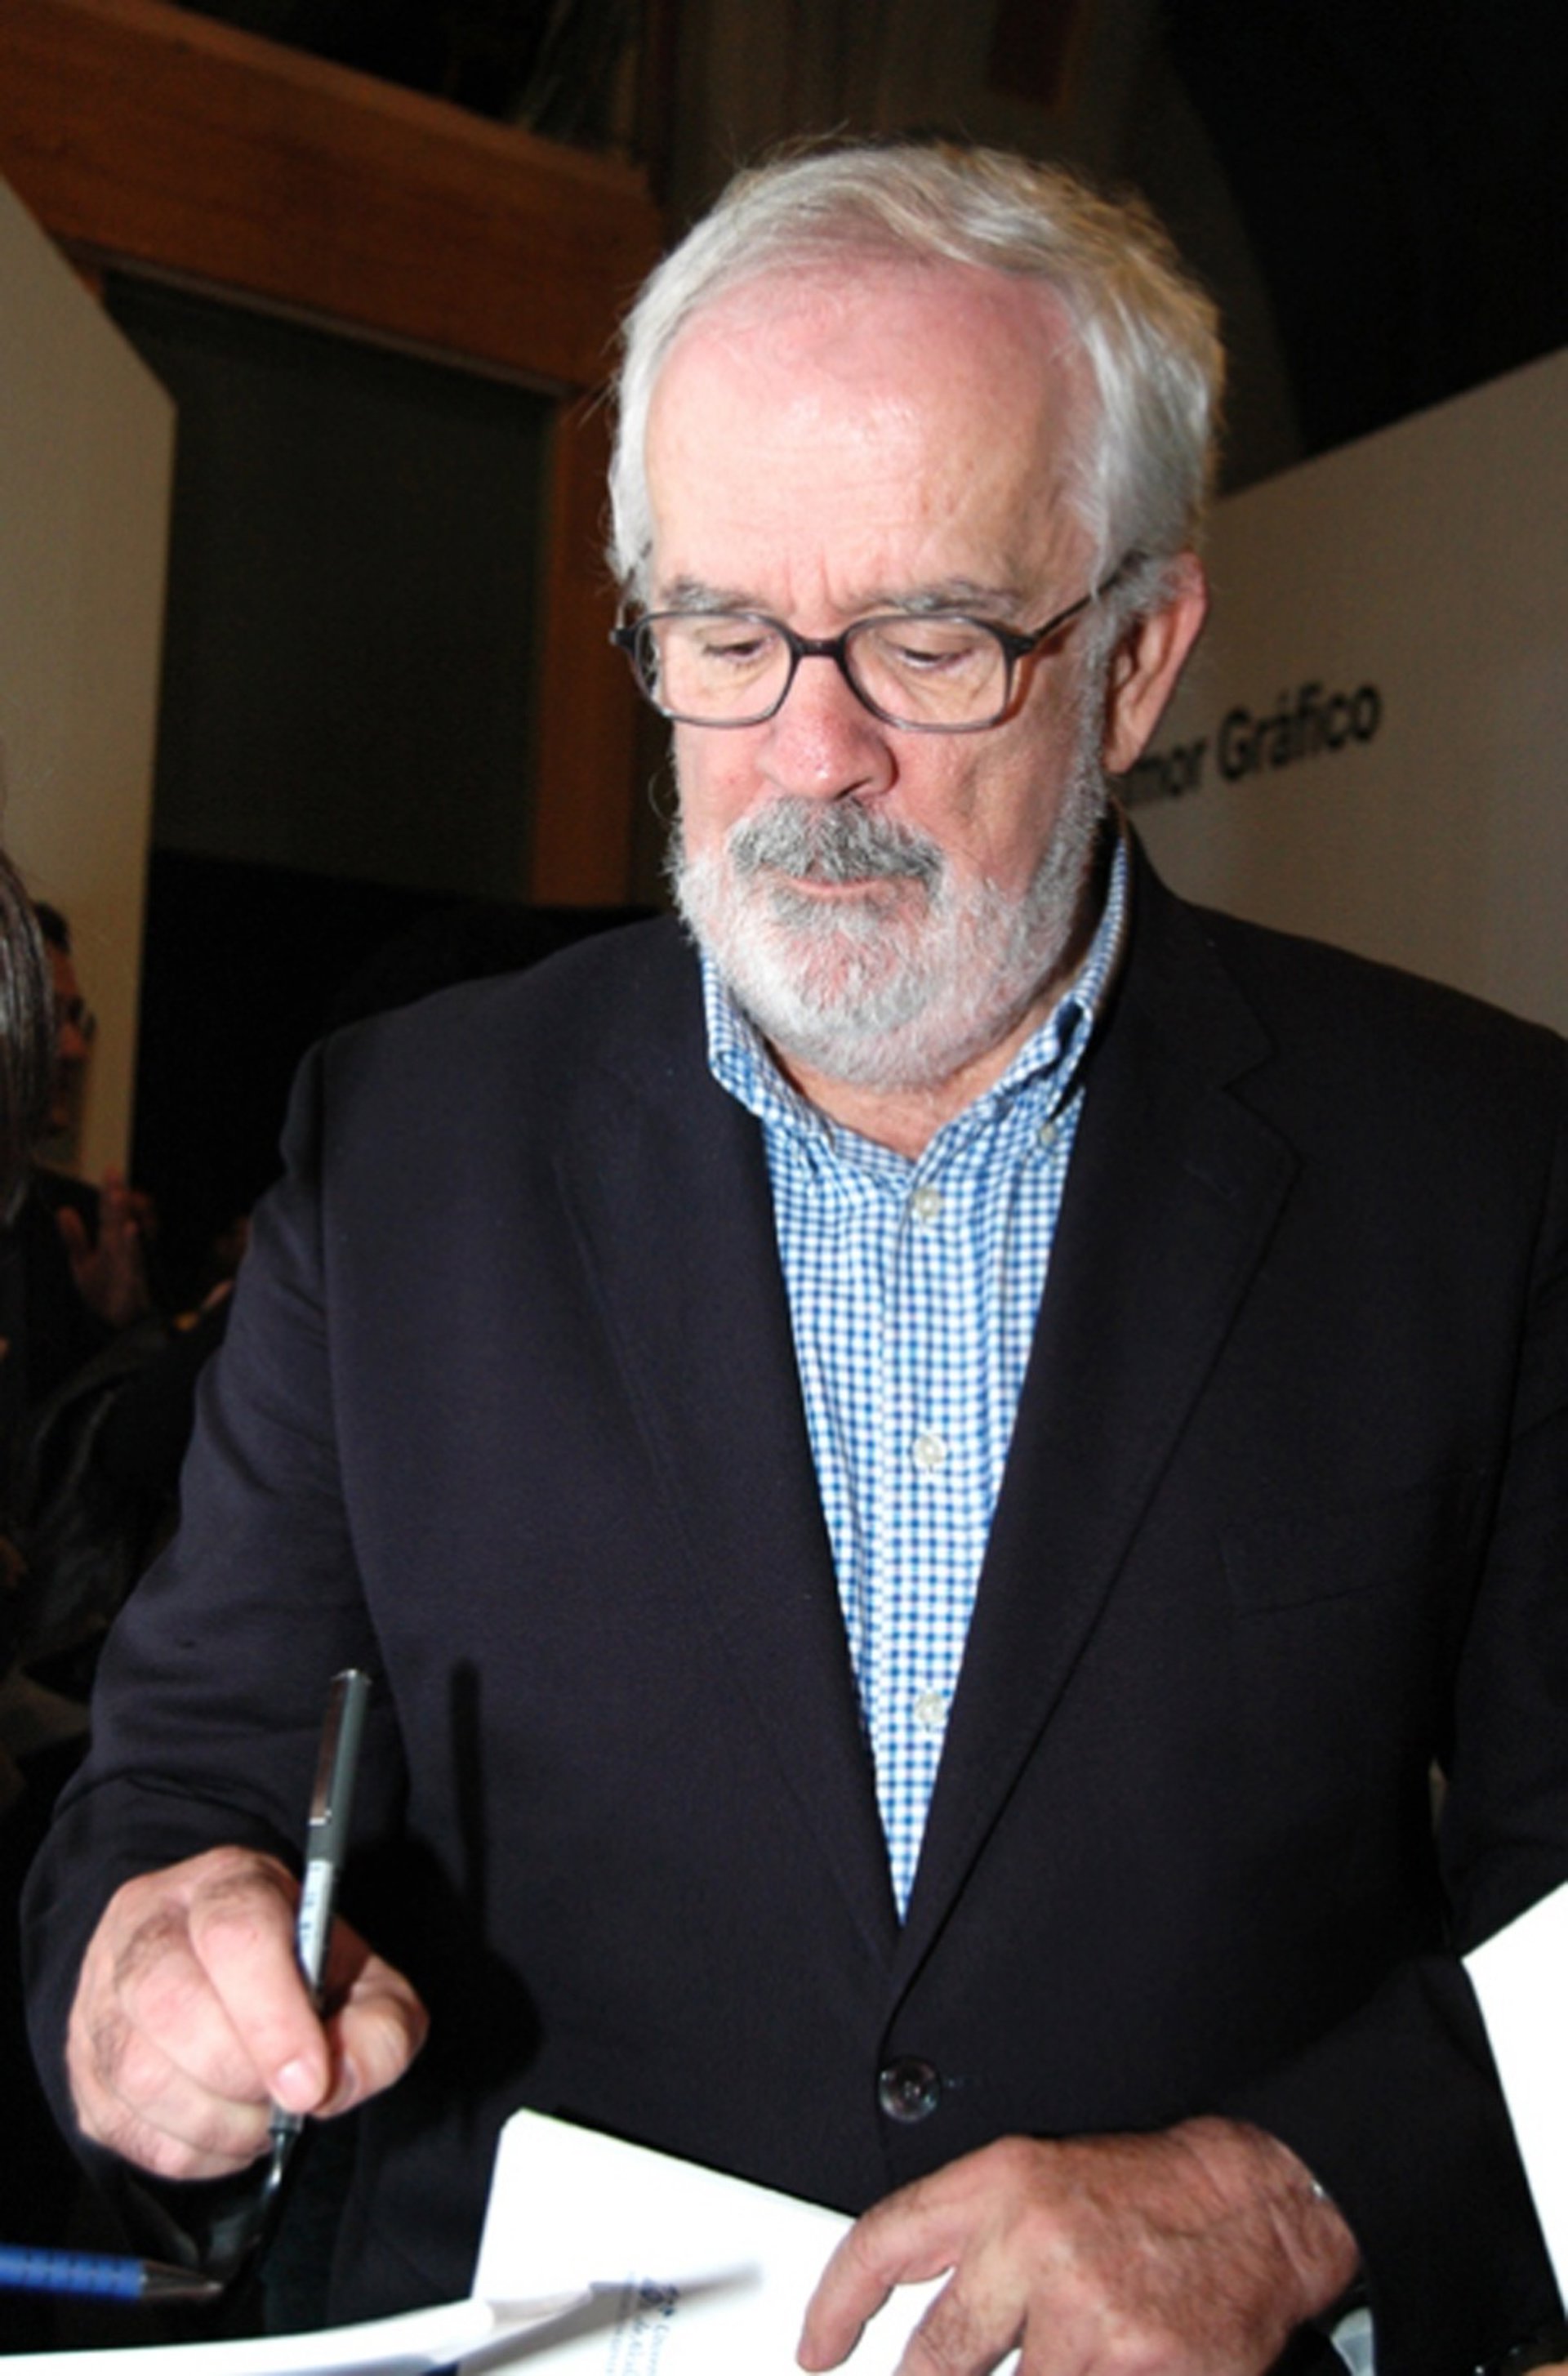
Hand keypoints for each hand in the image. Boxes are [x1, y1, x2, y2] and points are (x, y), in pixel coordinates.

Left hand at [57, 1168, 150, 1326]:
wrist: (117, 1324)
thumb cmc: (104, 1291)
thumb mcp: (82, 1263)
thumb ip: (74, 1238)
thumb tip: (64, 1211)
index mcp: (110, 1241)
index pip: (110, 1212)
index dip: (110, 1192)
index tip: (110, 1170)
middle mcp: (122, 1246)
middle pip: (120, 1216)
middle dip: (118, 1196)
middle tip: (114, 1175)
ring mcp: (130, 1261)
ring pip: (130, 1232)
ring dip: (125, 1214)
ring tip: (120, 1196)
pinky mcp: (134, 1277)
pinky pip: (136, 1258)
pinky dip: (133, 1244)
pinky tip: (130, 1229)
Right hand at [66, 1846, 428, 2181]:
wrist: (225, 1974)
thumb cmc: (298, 1973)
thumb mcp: (363, 1980)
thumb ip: (378, 2024)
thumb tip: (338, 2082)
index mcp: (226, 1885)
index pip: (235, 1935)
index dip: (274, 2018)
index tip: (311, 2081)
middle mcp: (149, 1928)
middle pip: (173, 2004)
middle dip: (244, 2074)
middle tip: (292, 2095)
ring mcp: (102, 1995)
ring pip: (140, 2073)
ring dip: (219, 2119)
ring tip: (262, 2112)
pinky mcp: (84, 2067)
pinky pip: (127, 2128)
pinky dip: (191, 2150)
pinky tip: (226, 2129)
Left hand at [798, 2120, 1359, 2375]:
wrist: (1255, 2204)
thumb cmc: (1147, 2198)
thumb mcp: (1043, 2187)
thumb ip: (971, 2243)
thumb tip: (910, 2318)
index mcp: (1004, 2186)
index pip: (885, 2242)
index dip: (836, 2305)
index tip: (815, 2351)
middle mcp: (1036, 2244)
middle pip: (934, 2356)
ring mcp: (1089, 2313)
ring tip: (1052, 2360)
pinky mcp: (1140, 2364)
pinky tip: (1097, 2368)